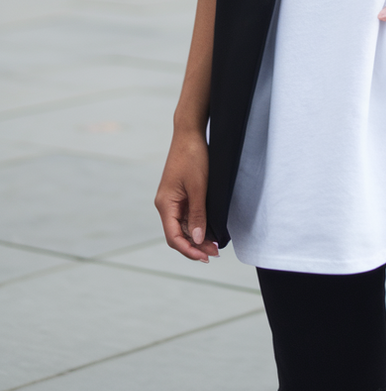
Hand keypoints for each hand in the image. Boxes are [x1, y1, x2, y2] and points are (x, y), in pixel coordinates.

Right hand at [155, 129, 218, 262]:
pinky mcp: (180, 195)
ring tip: (215, 246)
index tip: (205, 257)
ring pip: (183, 226)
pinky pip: (187, 216)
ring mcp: (173, 200)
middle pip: (178, 234)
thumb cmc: (193, 157)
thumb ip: (197, 214)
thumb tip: (196, 240)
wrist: (189, 134)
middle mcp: (166, 205)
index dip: (188, 250)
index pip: (173, 237)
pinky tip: (210, 230)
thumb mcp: (198, 187)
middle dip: (195, 246)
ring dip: (197, 237)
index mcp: (165, 204)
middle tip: (215, 254)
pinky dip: (197, 225)